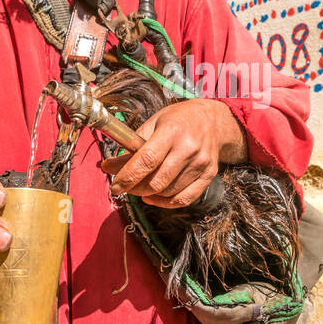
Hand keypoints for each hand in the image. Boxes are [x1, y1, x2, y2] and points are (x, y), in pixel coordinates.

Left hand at [98, 98, 246, 208]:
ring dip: (149, 195)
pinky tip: (154, 197)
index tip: (115, 186)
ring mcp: (201, 163)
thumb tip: (109, 167)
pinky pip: (184, 199)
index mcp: (172, 131)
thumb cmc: (178, 120)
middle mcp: (189, 148)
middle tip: (126, 186)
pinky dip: (165, 203)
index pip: (147, 160)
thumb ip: (132, 146)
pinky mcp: (209, 175)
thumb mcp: (153, 123)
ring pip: (168, 192)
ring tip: (140, 187)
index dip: (128, 177)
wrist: (213, 121)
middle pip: (157, 181)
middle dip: (135, 189)